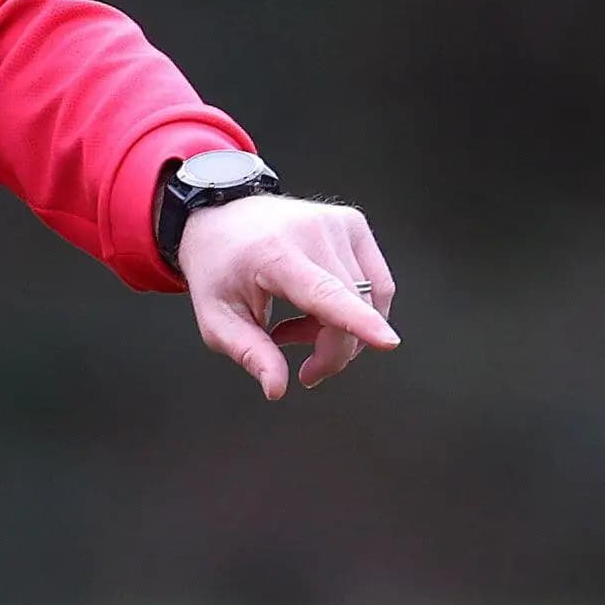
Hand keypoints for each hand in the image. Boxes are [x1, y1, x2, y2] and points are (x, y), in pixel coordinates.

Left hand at [181, 194, 398, 400]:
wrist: (221, 216)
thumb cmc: (218, 266)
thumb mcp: (216, 317)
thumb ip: (249, 354)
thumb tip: (277, 388)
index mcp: (274, 254)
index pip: (324, 292)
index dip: (358, 322)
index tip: (388, 342)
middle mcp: (311, 232)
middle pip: (351, 310)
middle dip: (332, 351)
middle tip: (299, 360)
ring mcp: (337, 223)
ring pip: (368, 301)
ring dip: (341, 330)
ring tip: (298, 328)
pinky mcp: (353, 224)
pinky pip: (375, 284)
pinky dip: (355, 308)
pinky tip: (319, 310)